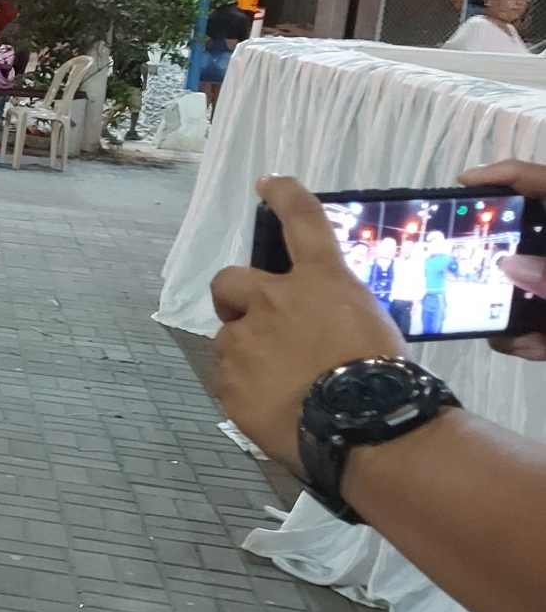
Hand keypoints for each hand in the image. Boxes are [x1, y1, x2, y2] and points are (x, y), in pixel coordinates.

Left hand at [209, 176, 408, 466]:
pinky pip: (229, 379)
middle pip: (229, 281)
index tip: (269, 183)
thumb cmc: (384, 378)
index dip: (284, 197)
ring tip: (280, 382)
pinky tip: (272, 407)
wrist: (366, 427)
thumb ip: (336, 316)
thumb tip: (323, 331)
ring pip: (229, 338)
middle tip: (253, 319)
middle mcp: (272, 300)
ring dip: (248, 351)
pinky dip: (246, 388)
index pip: (302, 222)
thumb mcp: (373, 328)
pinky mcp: (228, 381)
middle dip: (235, 297)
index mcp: (320, 281)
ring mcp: (243, 341)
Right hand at [461, 159, 545, 359]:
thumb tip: (510, 266)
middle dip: (495, 264)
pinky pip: (534, 324)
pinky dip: (530, 338)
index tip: (463, 184)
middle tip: (465, 272)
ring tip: (519, 333)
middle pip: (524, 240)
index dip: (504, 174)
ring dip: (513, 314)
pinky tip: (537, 346)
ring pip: (522, 287)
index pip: (543, 181)